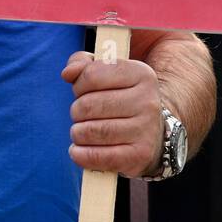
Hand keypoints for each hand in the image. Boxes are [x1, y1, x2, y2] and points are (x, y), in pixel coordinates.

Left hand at [62, 50, 163, 177]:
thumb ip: (83, 65)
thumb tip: (67, 73)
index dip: (79, 84)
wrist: (154, 134)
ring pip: (91, 131)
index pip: (92, 75)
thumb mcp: (108, 74)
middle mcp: (147, 100)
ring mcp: (145, 129)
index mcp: (141, 74)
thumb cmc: (122, 99)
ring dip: (77, 133)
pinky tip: (78, 151)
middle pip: (88, 105)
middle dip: (76, 110)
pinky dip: (80, 155)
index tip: (82, 91)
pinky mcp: (139, 155)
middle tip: (81, 115)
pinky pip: (98, 156)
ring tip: (80, 132)